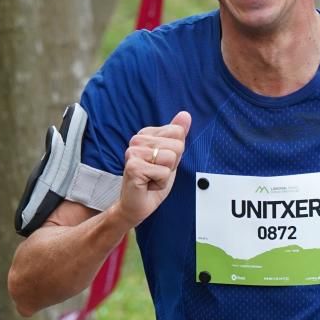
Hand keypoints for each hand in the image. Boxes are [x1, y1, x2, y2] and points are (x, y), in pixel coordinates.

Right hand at [118, 111, 190, 226]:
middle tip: (156, 172)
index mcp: (146, 133)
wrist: (138, 204)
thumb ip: (177, 135)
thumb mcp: (171, 156)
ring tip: (152, 178)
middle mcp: (137, 140)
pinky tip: (148, 184)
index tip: (161, 163)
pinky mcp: (133, 167)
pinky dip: (160, 183)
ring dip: (165, 174)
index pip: (178, 133)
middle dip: (172, 164)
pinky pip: (163, 172)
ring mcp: (133, 152)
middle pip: (177, 145)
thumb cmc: (152, 181)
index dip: (176, 153)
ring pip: (171, 158)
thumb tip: (185, 115)